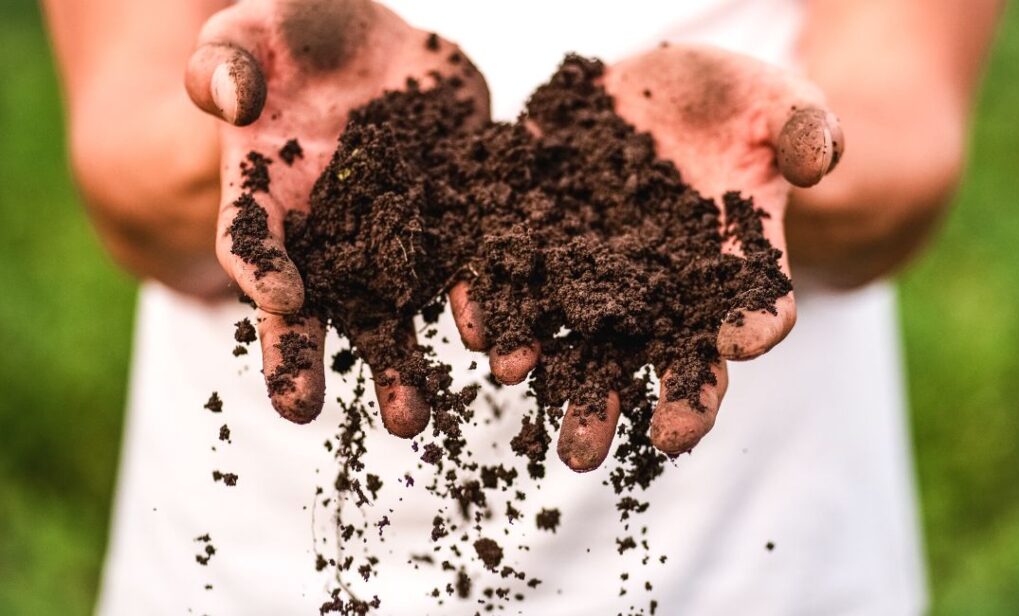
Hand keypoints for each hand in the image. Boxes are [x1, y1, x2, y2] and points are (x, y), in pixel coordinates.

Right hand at [185, 0, 487, 428]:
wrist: (376, 44)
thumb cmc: (296, 36)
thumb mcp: (252, 29)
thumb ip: (228, 58)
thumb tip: (230, 97)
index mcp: (271, 193)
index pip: (253, 239)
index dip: (259, 268)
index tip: (280, 299)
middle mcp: (331, 231)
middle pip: (317, 301)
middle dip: (312, 356)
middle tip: (304, 413)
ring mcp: (396, 230)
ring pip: (398, 306)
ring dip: (405, 362)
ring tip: (415, 420)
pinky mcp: (457, 212)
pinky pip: (470, 264)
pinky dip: (484, 301)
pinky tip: (500, 338)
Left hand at [450, 45, 842, 470]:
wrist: (660, 89)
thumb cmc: (736, 103)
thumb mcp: (780, 101)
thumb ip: (803, 129)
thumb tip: (819, 165)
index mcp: (725, 270)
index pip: (744, 316)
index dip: (747, 329)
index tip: (738, 345)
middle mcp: (655, 287)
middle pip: (637, 358)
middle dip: (609, 404)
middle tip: (584, 452)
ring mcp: (592, 264)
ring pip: (565, 332)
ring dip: (540, 363)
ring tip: (517, 378)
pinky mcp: (540, 227)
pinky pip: (511, 273)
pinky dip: (492, 299)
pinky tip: (476, 323)